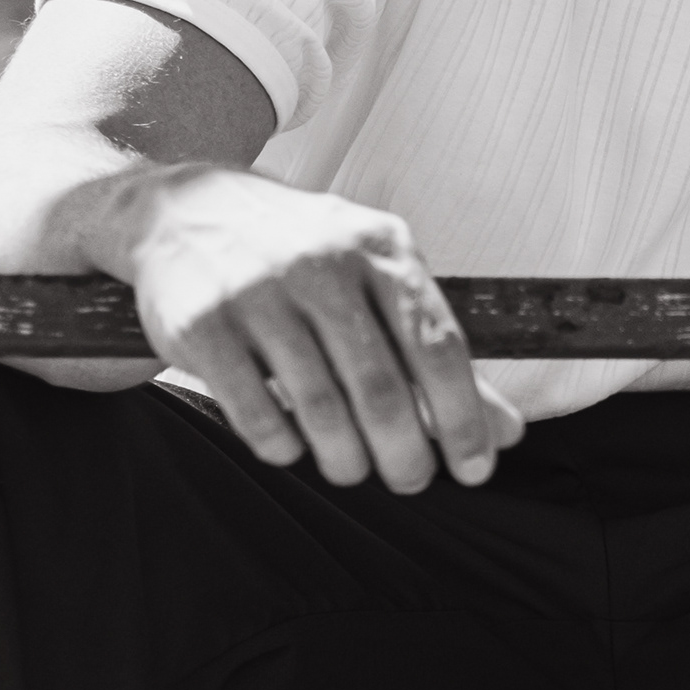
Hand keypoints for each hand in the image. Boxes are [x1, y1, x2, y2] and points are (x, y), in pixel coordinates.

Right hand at [118, 166, 522, 493]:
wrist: (183, 210)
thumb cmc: (302, 255)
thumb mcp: (377, 277)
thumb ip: (438, 353)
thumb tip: (505, 432)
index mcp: (381, 248)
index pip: (438, 347)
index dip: (463, 420)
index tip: (474, 469)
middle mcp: (322, 263)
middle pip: (382, 389)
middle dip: (405, 454)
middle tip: (409, 480)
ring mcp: (258, 291)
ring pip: (320, 409)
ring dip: (345, 459)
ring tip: (351, 468)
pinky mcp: (203, 324)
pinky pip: (256, 413)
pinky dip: (283, 447)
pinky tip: (293, 445)